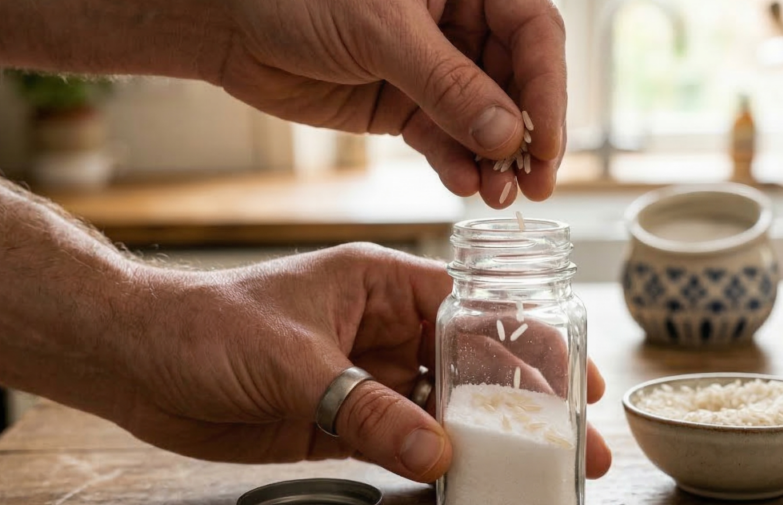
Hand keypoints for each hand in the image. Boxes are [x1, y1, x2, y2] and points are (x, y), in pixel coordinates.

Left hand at [119, 244, 610, 481]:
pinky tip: (471, 485)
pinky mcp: (343, 421)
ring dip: (489, 440)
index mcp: (383, 284)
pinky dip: (435, 465)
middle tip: (578, 445)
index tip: (575, 379)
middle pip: (474, 365)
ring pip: (444, 410)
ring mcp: (367, 377)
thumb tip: (441, 454)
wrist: (138, 361)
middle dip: (527, 402)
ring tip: (542, 473)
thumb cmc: (210, 325)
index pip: (476, 309)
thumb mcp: (294, 360)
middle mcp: (385, 329)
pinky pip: (404, 443)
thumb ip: (367, 408)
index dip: (531, 342)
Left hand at [220, 0, 566, 206]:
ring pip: (484, 120)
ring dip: (496, 160)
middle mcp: (459, 23)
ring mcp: (433, 69)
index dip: (548, 90)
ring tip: (500, 196)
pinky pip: (444, 139)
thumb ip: (448, 84)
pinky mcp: (405, 105)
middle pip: (517, 83)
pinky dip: (456, 164)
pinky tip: (465, 185)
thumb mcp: (382, 30)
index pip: (534, 33)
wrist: (226, 22)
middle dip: (527, 136)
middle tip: (535, 183)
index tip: (546, 143)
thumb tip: (507, 135)